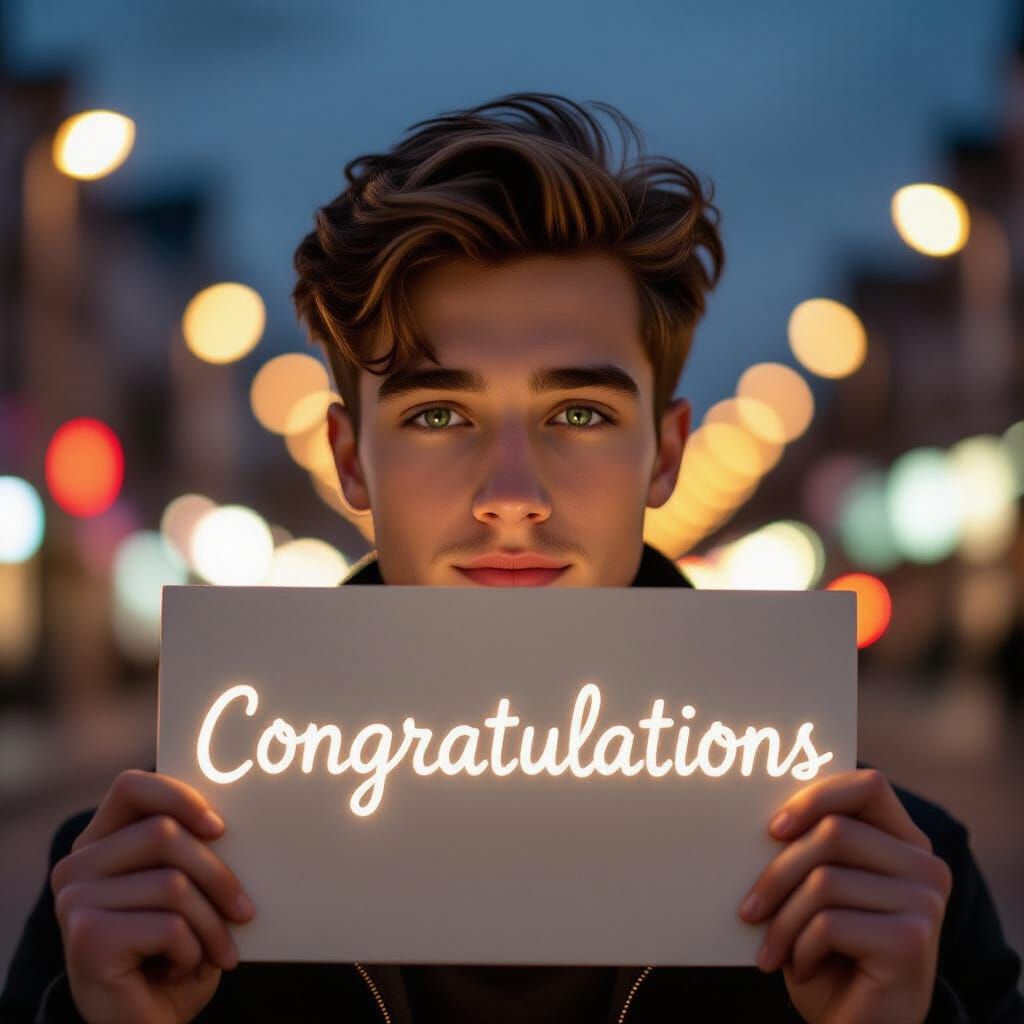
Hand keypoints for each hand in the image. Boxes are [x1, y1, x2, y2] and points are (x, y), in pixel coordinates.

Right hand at [50, 769, 255, 1023]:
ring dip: (212, 924)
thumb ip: (192, 849)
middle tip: (244, 912)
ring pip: (173, 883)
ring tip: (218, 950)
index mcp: (99, 844)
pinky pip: (169, 925)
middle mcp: (76, 867)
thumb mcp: (186, 890)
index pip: (132, 787)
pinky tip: (183, 969)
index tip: (220, 828)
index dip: (179, 796)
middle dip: (218, 876)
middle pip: (165, 833)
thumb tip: (241, 812)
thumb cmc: (174, 953)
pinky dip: (193, 951)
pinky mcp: (87, 937)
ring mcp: (74, 901)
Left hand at [737, 768, 952, 1023]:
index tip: (772, 829)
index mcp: (906, 844)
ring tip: (773, 948)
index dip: (817, 796)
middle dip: (777, 873)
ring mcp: (925, 904)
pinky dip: (799, 948)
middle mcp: (926, 869)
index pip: (870, 786)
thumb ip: (812, 845)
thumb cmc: (829, 953)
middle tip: (750, 909)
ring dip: (783, 920)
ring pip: (824, 880)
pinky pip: (829, 923)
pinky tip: (801, 968)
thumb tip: (758, 806)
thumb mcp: (820, 889)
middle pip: (833, 832)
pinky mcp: (910, 940)